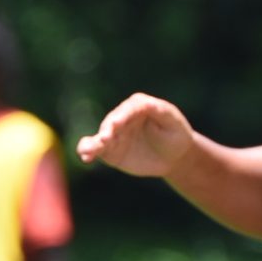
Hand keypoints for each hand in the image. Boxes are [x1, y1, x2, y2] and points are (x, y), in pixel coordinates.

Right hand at [77, 93, 194, 176]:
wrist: (174, 156)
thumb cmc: (176, 134)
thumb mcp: (173, 122)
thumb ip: (162, 112)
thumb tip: (147, 103)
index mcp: (138, 105)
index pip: (129, 109)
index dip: (122, 116)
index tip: (116, 124)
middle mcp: (122, 117)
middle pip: (111, 122)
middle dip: (107, 130)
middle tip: (104, 139)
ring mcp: (114, 134)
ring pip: (99, 137)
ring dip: (92, 143)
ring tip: (86, 151)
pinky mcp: (110, 150)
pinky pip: (96, 150)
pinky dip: (89, 151)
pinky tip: (85, 157)